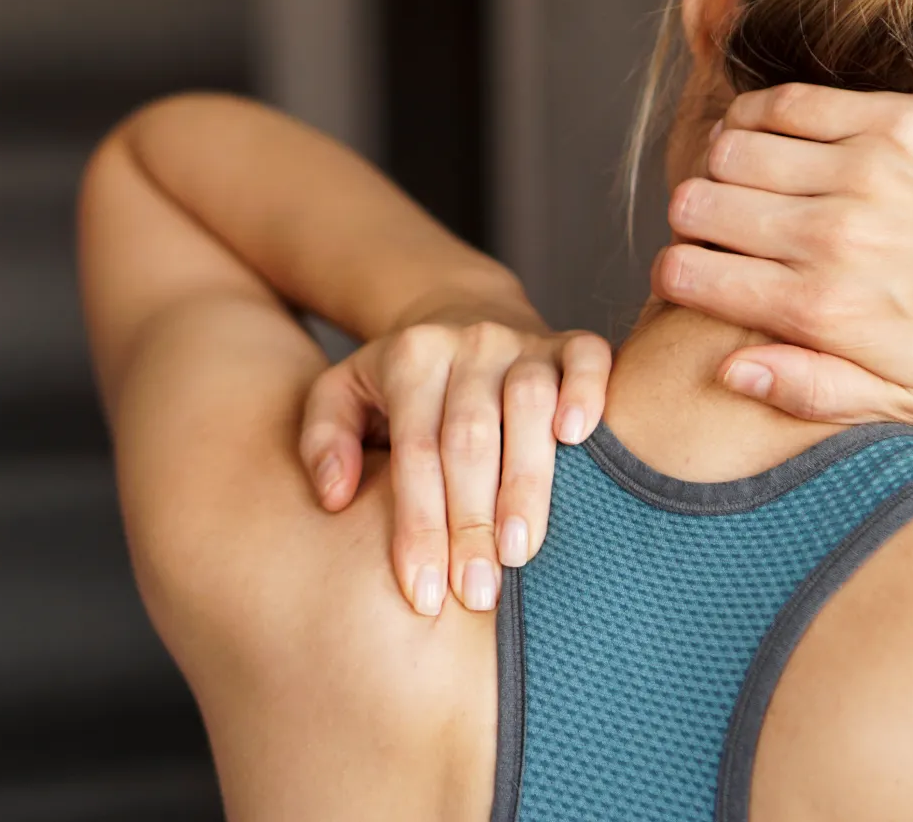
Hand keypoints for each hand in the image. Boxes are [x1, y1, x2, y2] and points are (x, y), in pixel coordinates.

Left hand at [299, 311, 610, 615]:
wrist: (461, 316)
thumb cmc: (399, 383)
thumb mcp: (342, 394)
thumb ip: (324, 440)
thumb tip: (334, 496)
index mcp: (410, 359)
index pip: (414, 452)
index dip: (420, 527)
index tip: (424, 596)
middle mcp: (467, 344)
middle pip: (469, 439)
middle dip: (471, 524)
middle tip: (476, 593)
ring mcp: (522, 341)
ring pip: (528, 406)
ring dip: (526, 483)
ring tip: (520, 552)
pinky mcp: (569, 341)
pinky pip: (588, 359)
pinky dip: (588, 393)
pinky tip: (579, 439)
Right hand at [654, 85, 912, 423]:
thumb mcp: (908, 399)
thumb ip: (810, 392)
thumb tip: (728, 372)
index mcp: (820, 313)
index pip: (689, 276)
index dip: (677, 273)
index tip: (696, 272)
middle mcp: (827, 240)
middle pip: (695, 207)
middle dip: (691, 218)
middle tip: (718, 225)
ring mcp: (856, 174)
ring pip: (728, 150)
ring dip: (722, 165)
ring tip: (744, 179)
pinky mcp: (886, 120)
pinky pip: (781, 103)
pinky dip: (756, 115)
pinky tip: (767, 133)